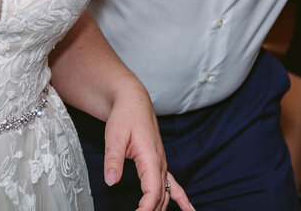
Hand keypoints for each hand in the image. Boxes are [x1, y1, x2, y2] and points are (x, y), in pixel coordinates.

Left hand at [102, 81, 193, 210]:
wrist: (134, 101)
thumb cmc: (125, 115)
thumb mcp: (115, 136)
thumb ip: (113, 159)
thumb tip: (111, 181)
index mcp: (151, 158)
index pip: (153, 191)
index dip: (146, 208)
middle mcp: (160, 163)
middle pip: (161, 196)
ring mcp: (162, 164)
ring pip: (167, 193)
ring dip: (161, 208)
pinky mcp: (159, 163)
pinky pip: (173, 185)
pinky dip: (181, 198)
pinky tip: (189, 209)